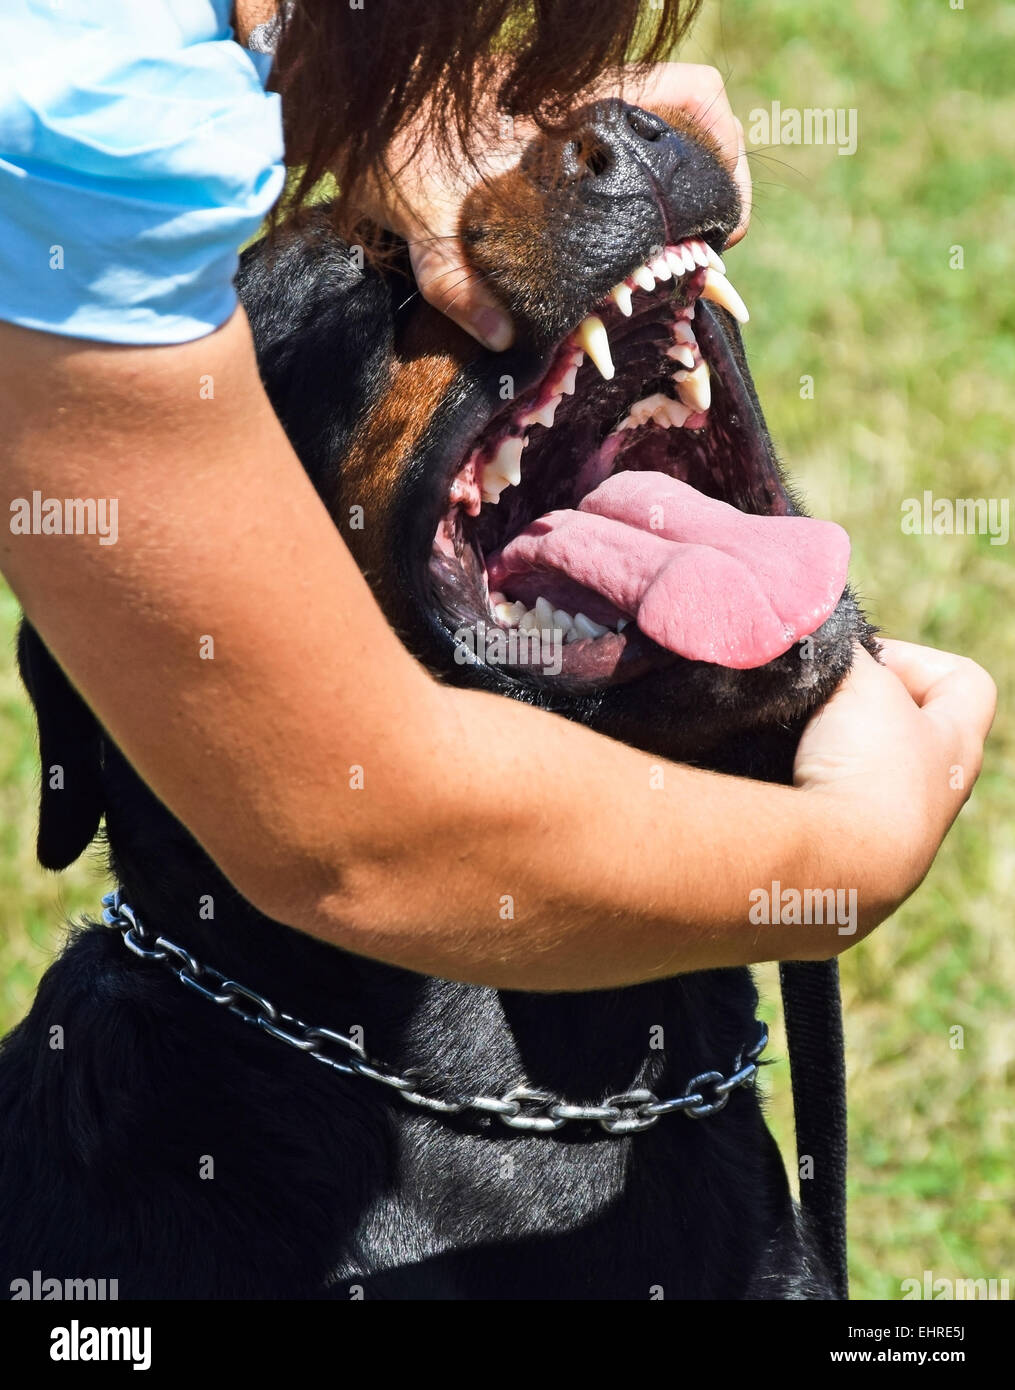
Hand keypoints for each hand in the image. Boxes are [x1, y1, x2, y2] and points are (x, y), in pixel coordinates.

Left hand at [363, 62, 751, 350]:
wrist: (345, 91)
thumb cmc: (384, 139)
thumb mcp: (417, 212)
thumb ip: (455, 277)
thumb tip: (503, 339)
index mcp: (575, 105)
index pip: (693, 95)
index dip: (729, 154)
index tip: (725, 226)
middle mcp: (583, 103)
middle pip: (692, 121)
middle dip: (713, 187)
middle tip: (699, 257)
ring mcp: (569, 114)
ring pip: (657, 139)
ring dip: (672, 196)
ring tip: (663, 263)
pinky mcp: (544, 131)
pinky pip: (612, 155)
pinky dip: (626, 199)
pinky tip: (604, 250)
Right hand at [794, 641, 995, 926]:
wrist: (834, 868)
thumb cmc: (864, 765)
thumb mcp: (857, 683)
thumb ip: (844, 655)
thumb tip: (820, 641)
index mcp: (956, 748)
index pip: (963, 682)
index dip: (917, 659)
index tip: (864, 663)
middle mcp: (936, 798)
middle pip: (908, 734)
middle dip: (861, 712)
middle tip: (820, 703)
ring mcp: (895, 842)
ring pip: (861, 780)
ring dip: (826, 759)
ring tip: (787, 745)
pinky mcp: (848, 870)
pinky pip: (825, 818)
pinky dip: (801, 797)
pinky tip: (770, 785)